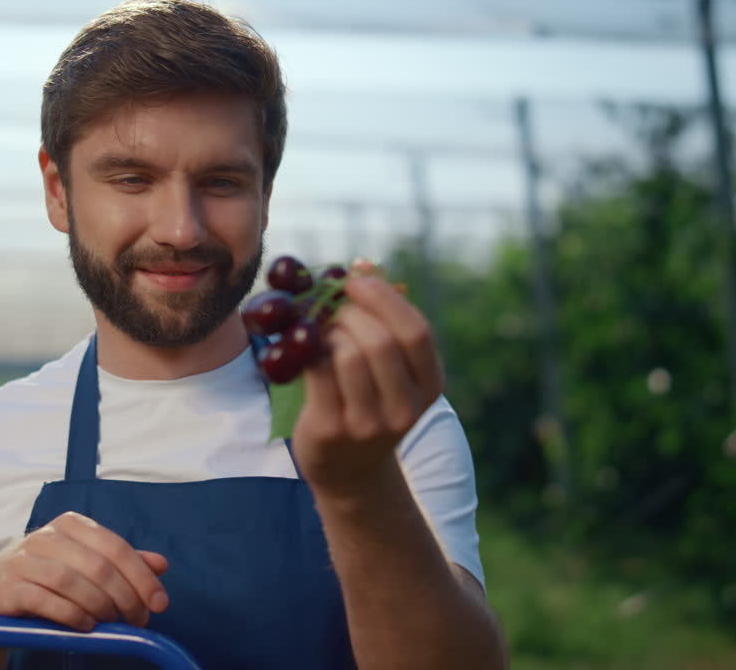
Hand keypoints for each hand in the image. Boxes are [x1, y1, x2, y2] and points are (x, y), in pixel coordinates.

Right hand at [0, 511, 169, 630]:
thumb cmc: (44, 577)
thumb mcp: (84, 565)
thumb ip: (121, 563)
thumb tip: (161, 564)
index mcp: (70, 525)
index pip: (116, 547)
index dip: (142, 576)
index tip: (160, 603)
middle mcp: (46, 536)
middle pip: (98, 566)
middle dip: (126, 597)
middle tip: (137, 620)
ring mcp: (24, 560)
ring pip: (74, 582)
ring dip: (100, 607)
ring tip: (110, 624)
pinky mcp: (8, 586)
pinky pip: (47, 601)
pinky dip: (72, 616)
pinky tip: (85, 626)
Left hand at [293, 268, 444, 500]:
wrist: (350, 472)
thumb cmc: (368, 402)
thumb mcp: (390, 369)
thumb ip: (383, 320)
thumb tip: (363, 263)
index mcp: (429, 385)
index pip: (416, 332)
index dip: (385, 298)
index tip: (357, 280)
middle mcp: (406, 408)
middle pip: (380, 341)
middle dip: (350, 313)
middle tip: (331, 307)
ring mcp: (369, 423)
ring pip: (346, 355)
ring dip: (327, 333)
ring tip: (321, 334)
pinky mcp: (332, 429)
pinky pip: (317, 373)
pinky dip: (306, 352)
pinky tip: (305, 352)